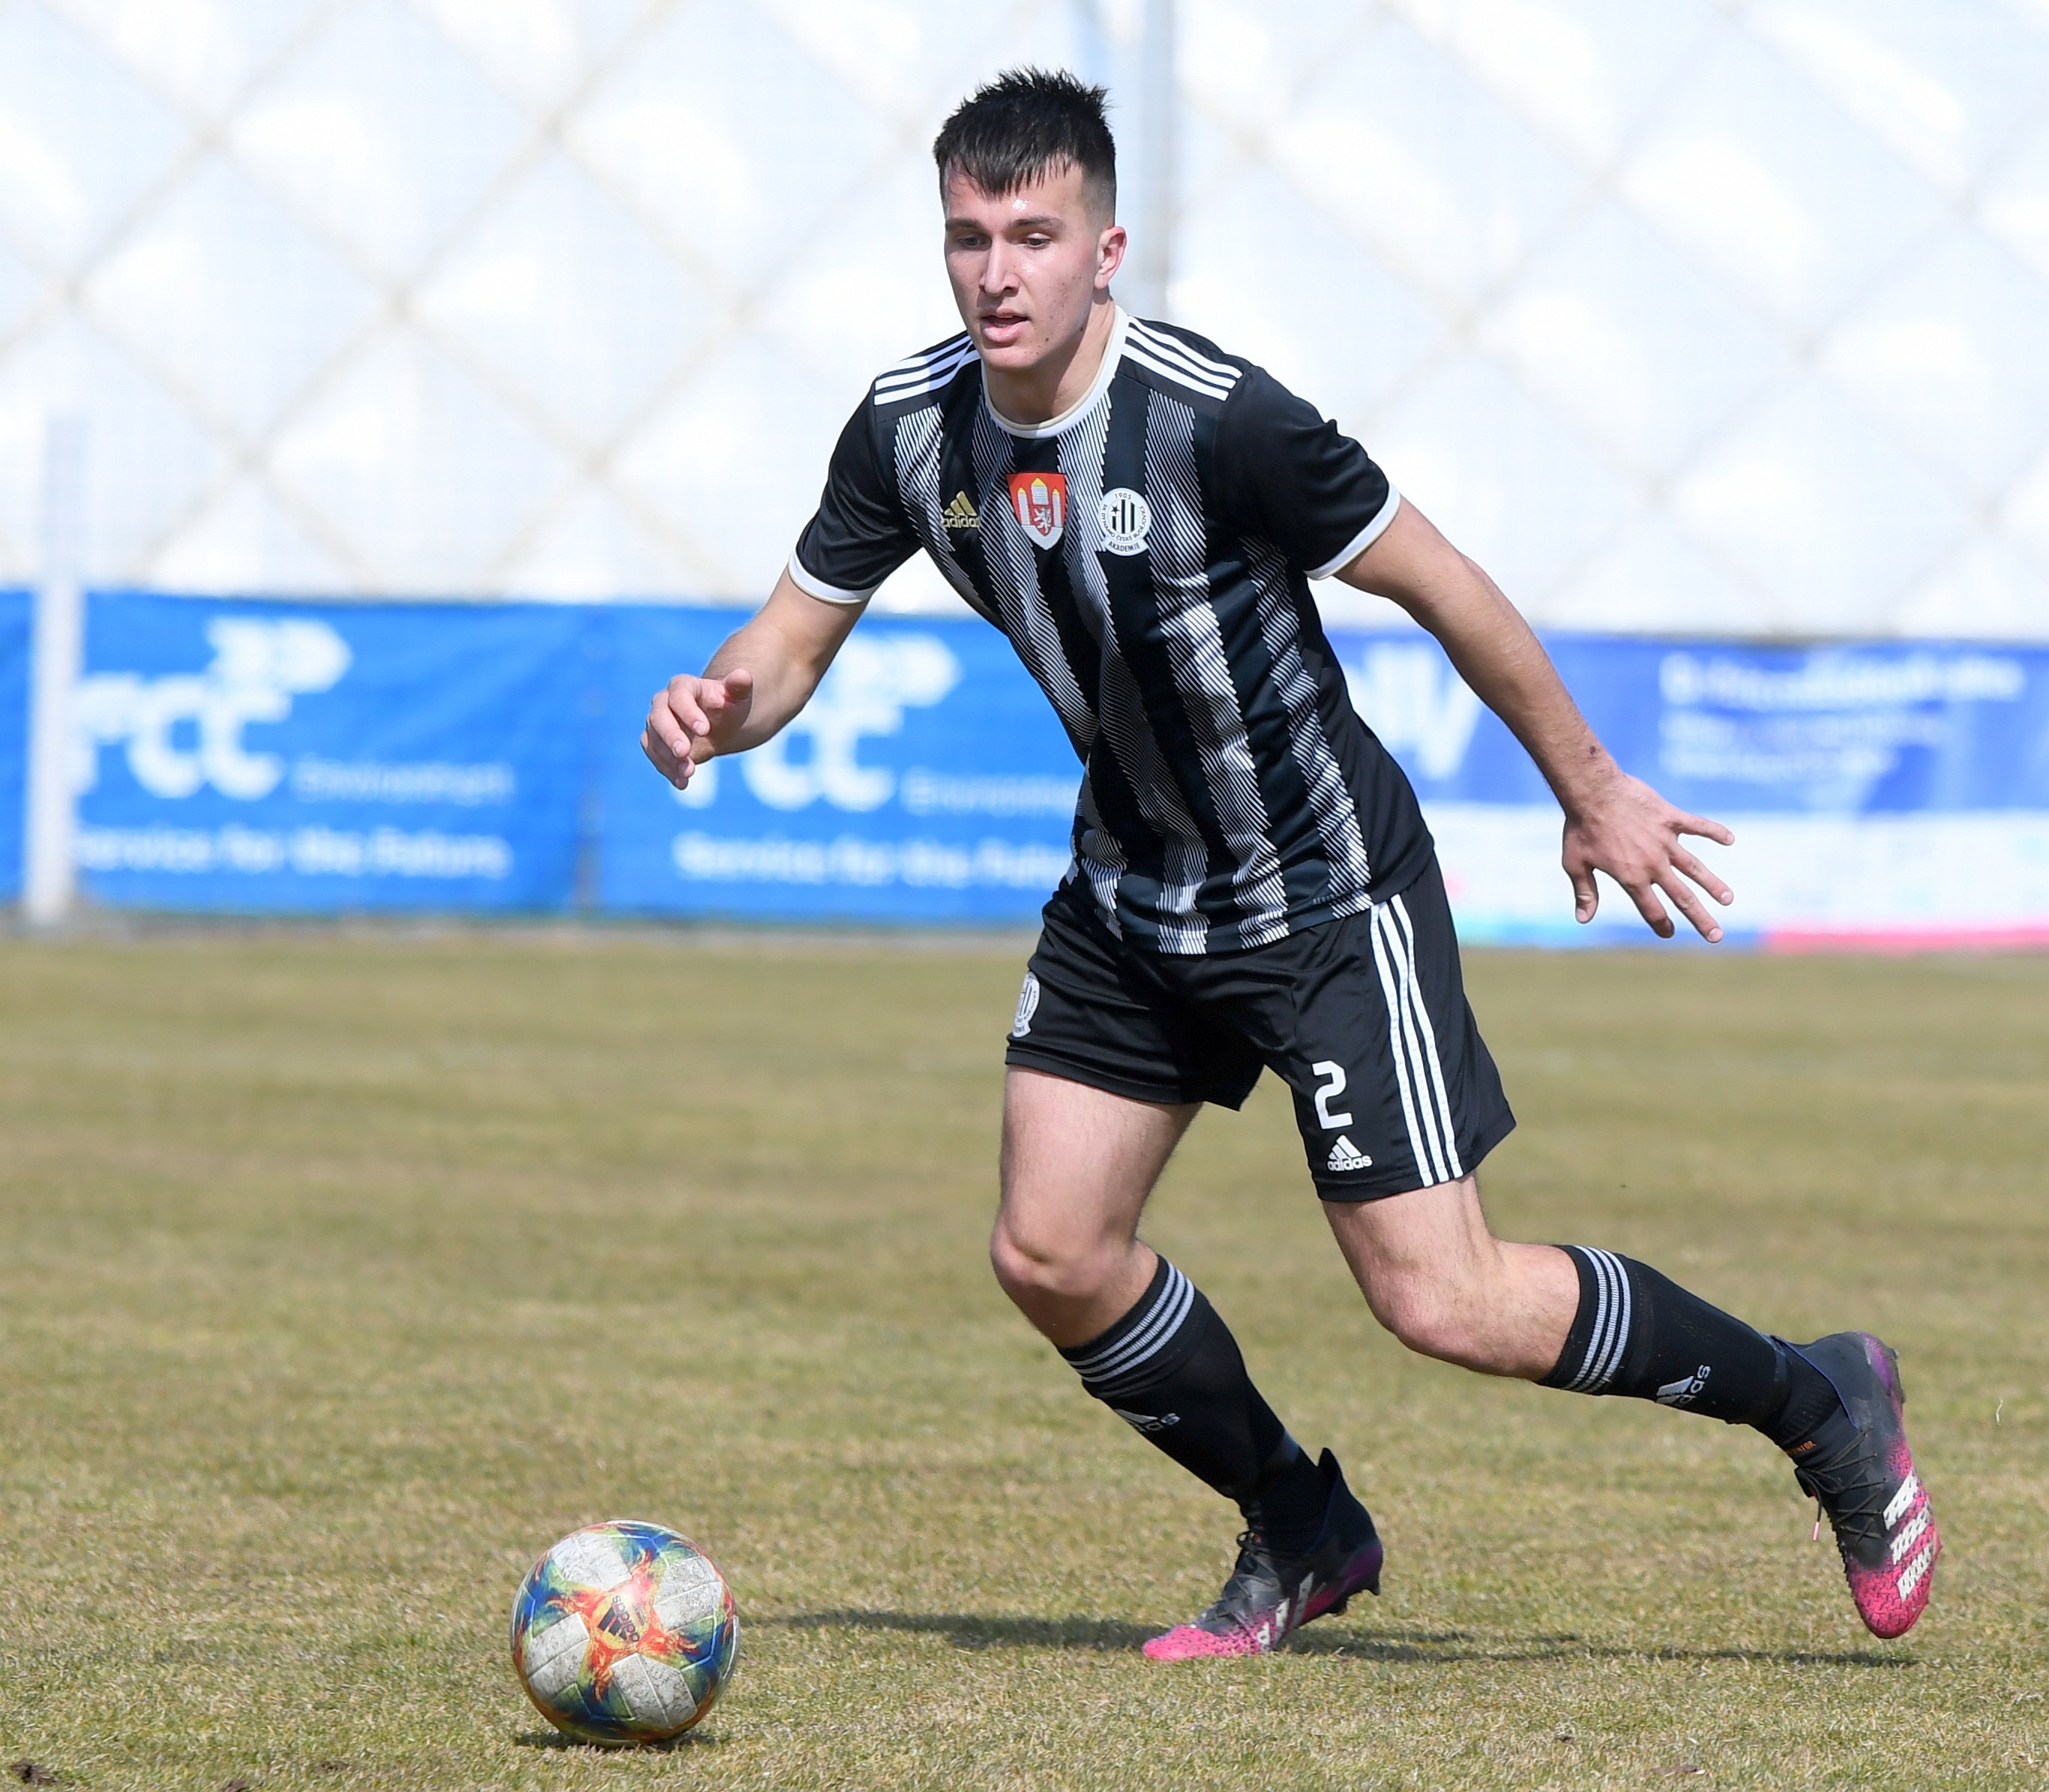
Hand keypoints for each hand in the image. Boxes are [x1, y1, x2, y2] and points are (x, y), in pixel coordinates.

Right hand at [641, 669, 754, 790]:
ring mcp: (657, 722)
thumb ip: (739, 686)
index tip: (704, 730)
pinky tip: (682, 783)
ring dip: (668, 757)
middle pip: (658, 716)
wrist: (718, 724)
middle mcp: (664, 702)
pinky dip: (666, 769)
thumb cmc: (728, 706)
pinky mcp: (655, 741)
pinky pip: (654, 754)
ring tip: (688, 773)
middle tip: (684, 753)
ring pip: (653, 738)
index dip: (689, 712)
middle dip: (670, 735)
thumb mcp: (738, 697)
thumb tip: (743, 675)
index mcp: (683, 686)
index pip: (680, 695)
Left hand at [1562, 770, 1733, 941]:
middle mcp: (1654, 863)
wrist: (1593, 791)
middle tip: (1717, 936)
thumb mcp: (1574, 864)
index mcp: (1632, 877)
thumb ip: (1585, 892)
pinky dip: (1714, 832)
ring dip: (1713, 884)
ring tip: (1728, 899)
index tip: (1668, 933)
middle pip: (1682, 897)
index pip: (1652, 910)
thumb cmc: (1580, 828)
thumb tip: (1583, 919)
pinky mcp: (1671, 818)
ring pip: (1696, 867)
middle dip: (1701, 918)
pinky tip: (1730, 839)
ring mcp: (1665, 841)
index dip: (1661, 925)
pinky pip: (1698, 826)